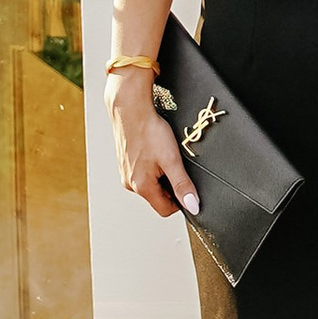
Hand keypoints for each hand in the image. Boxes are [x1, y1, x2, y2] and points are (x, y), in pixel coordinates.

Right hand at [111, 77, 198, 220]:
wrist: (130, 109)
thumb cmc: (149, 131)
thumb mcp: (172, 160)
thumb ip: (183, 185)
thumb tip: (192, 206)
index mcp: (141, 186)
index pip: (165, 210)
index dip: (180, 201)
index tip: (186, 186)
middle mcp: (130, 183)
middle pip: (158, 197)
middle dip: (170, 185)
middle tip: (174, 163)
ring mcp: (125, 173)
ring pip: (151, 184)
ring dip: (162, 174)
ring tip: (163, 154)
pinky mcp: (125, 163)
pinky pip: (143, 172)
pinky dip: (152, 165)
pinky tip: (154, 150)